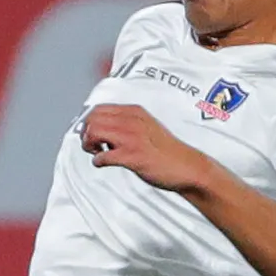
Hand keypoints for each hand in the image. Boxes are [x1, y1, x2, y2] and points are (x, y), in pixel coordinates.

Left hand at [81, 103, 217, 194]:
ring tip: (98, 153)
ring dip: (90, 145)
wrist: (188, 167)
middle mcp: (132, 121)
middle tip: (94, 146)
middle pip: (92, 119)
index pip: (98, 109)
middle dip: (86, 134)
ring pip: (94, 132)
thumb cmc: (166, 151)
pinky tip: (104, 163)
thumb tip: (101, 128)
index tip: (93, 135)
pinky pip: (102, 156)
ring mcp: (132, 138)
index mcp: (135, 112)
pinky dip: (98, 161)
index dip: (89, 122)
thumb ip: (126, 124)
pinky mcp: (133, 156)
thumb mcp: (146, 127)